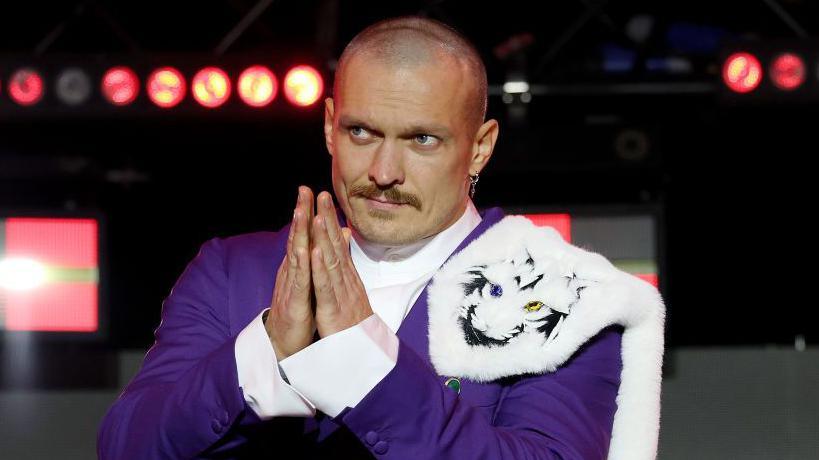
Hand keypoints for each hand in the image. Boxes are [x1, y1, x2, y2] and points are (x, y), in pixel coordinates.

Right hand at [265, 186, 315, 359]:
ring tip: (301, 211)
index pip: (303, 234)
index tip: (310, 190)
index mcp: (298, 266)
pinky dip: (304, 266)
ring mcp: (292, 285)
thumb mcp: (309, 283)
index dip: (306, 212)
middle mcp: (292, 271)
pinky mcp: (294, 302)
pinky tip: (307, 251)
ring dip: (299, 233)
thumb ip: (314, 261)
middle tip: (303, 190)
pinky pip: (300, 282)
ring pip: (296, 255)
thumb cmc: (299, 311)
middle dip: (300, 213)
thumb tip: (322, 242)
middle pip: (297, 238)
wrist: (285, 343)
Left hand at [311, 191, 372, 336]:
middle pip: (335, 246)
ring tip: (317, 215)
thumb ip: (347, 272)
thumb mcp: (350, 295)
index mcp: (346, 278)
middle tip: (322, 194)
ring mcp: (341, 294)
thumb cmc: (354, 325)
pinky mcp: (333, 310)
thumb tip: (347, 252)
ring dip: (324, 238)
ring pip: (331, 261)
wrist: (362, 356)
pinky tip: (315, 252)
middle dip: (327, 219)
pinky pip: (326, 287)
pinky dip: (320, 269)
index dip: (330, 220)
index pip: (337, 244)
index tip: (323, 198)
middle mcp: (346, 281)